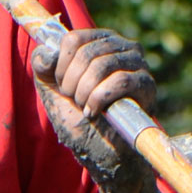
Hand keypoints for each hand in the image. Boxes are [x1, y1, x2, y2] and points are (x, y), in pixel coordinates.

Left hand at [32, 27, 158, 192]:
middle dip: (72, 83)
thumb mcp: (53, 92)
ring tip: (86, 108)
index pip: (73, 39)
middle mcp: (121, 47)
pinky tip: (96, 113)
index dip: (61, 66)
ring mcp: (138, 64)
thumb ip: (43, 68)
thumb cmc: (80, 121)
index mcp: (99, 43)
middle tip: (76, 102)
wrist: (103, 154)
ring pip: (103, 65)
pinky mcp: (148, 85)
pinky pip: (121, 81)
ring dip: (85, 93)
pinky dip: (101, 99)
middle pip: (86, 52)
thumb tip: (44, 52)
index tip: (63, 87)